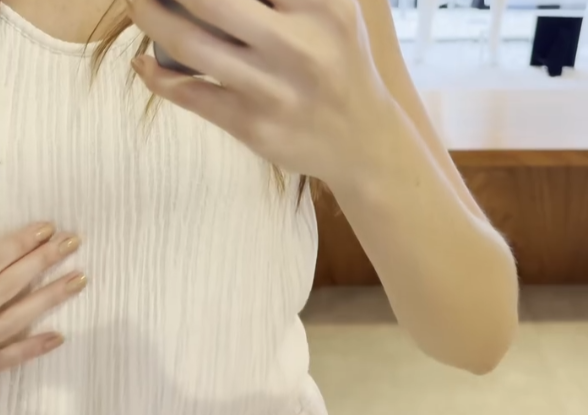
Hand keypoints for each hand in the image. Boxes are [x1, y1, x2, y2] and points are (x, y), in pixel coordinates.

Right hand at [0, 224, 86, 370]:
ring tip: (80, 279)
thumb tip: (4, 258)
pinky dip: (31, 348)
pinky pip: (7, 358)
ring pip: (16, 317)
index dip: (20, 243)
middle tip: (73, 241)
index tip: (49, 228)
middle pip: (11, 282)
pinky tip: (59, 337)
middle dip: (42, 260)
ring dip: (49, 297)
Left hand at [128, 0, 397, 185]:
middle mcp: (298, 45)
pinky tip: (146, 64)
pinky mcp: (253, 125)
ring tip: (140, 5)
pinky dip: (156, 75)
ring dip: (149, 15)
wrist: (362, 141)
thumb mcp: (334, 9)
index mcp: (321, 6)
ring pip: (189, 44)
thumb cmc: (342, 66)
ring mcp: (273, 89)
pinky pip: (189, 95)